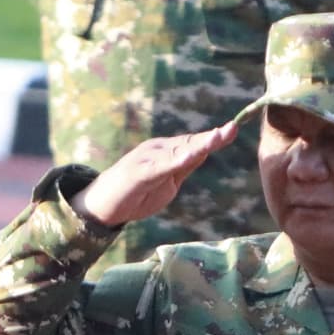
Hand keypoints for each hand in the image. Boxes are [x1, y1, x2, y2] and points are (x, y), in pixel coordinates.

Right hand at [73, 115, 240, 226]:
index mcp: (166, 152)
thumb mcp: (166, 182)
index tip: (233, 128)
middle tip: (231, 128)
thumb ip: (183, 167)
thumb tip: (203, 152)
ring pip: (175, 151)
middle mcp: (156, 150)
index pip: (193, 143)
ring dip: (196, 145)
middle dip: (210, 138)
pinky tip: (187, 157)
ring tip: (216, 138)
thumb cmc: (135, 194)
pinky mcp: (135, 172)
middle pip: (187, 143)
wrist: (101, 206)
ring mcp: (145, 159)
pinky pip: (157, 167)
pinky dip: (172, 161)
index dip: (213, 138)